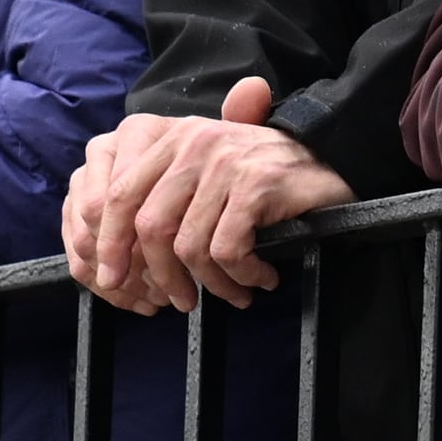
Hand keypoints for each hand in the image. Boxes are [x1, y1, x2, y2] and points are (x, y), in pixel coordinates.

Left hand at [67, 81, 354, 312]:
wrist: (330, 159)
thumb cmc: (261, 178)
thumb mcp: (206, 170)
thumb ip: (160, 195)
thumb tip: (111, 253)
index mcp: (172, 138)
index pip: (120, 195)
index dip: (111, 244)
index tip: (113, 281)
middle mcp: (194, 143)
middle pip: (149, 226)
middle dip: (157, 275)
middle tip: (177, 302)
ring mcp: (226, 163)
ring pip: (189, 246)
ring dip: (209, 284)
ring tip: (232, 294)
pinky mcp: (256, 185)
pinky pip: (228, 250)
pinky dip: (241, 276)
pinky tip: (260, 278)